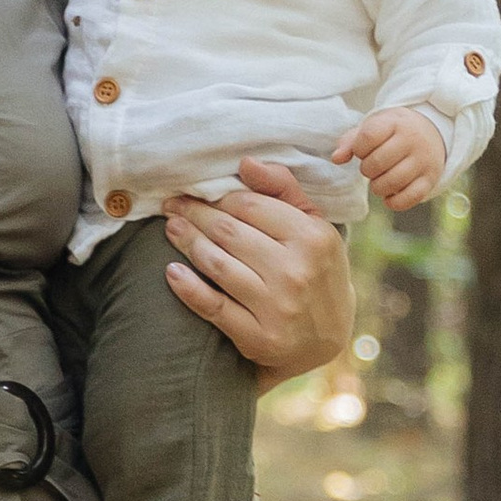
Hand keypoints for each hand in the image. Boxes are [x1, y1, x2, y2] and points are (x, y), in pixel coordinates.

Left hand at [161, 159, 353, 387]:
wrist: (328, 338)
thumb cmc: (316, 272)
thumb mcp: (315, 227)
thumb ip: (284, 189)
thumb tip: (246, 162)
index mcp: (313, 237)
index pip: (250, 205)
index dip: (218, 197)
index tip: (198, 192)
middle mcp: (296, 271)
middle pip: (228, 232)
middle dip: (194, 214)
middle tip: (173, 205)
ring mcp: (277, 307)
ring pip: (217, 264)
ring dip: (187, 242)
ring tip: (171, 228)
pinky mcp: (258, 337)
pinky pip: (212, 306)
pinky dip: (187, 288)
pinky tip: (171, 272)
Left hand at [332, 109, 446, 208]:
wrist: (432, 131)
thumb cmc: (394, 132)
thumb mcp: (375, 126)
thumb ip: (351, 141)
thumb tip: (337, 159)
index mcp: (396, 123)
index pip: (368, 137)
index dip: (358, 149)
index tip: (363, 150)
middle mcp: (413, 140)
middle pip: (377, 163)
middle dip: (367, 170)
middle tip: (371, 167)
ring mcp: (424, 160)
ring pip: (392, 183)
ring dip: (378, 187)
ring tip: (379, 180)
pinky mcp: (430, 179)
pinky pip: (409, 198)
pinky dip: (394, 202)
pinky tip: (389, 195)